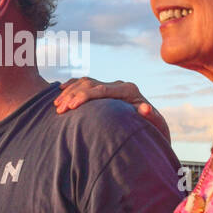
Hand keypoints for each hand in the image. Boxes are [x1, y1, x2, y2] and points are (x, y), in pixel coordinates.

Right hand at [53, 77, 170, 142]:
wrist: (154, 127)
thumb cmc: (154, 130)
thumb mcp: (155, 126)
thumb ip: (151, 117)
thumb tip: (145, 109)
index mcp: (129, 90)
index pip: (102, 89)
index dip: (85, 96)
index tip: (71, 106)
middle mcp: (120, 85)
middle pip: (91, 84)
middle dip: (73, 95)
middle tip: (59, 109)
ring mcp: (112, 86)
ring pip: (86, 82)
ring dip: (69, 92)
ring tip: (57, 105)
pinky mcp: (107, 90)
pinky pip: (86, 83)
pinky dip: (73, 86)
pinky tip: (61, 91)